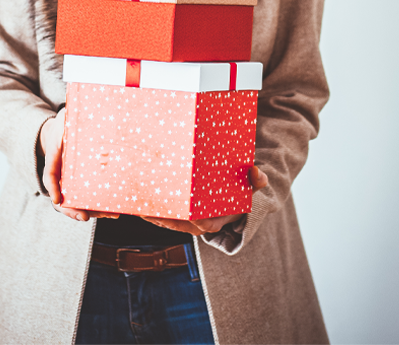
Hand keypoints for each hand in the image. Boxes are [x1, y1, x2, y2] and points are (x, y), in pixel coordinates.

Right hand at [37, 109, 118, 222]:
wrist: (70, 129)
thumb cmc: (66, 124)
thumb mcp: (64, 119)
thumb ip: (67, 118)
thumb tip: (71, 114)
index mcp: (54, 159)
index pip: (49, 176)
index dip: (53, 188)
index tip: (58, 199)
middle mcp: (62, 174)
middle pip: (62, 198)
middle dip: (72, 210)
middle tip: (84, 217)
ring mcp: (74, 181)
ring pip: (78, 202)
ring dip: (92, 211)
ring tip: (107, 215)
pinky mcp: (87, 184)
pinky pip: (91, 198)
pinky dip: (100, 207)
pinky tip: (113, 211)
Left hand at [140, 165, 268, 235]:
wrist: (236, 197)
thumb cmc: (242, 190)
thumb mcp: (252, 185)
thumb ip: (259, 180)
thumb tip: (256, 172)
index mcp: (218, 219)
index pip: (203, 224)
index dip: (192, 220)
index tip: (180, 212)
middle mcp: (203, 224)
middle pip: (181, 226)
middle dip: (165, 220)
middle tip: (148, 209)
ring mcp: (191, 223)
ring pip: (172, 224)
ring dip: (156, 217)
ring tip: (140, 208)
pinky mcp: (183, 218)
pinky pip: (168, 219)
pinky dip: (155, 214)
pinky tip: (142, 206)